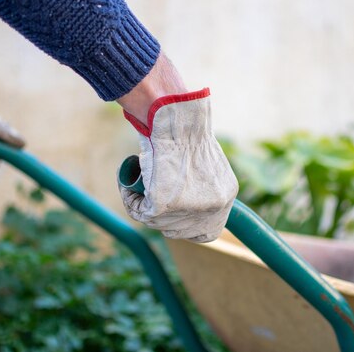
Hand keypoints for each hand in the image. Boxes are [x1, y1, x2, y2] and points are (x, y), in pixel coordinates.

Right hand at [118, 88, 237, 242]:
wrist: (176, 121)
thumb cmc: (187, 134)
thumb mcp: (208, 165)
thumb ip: (206, 185)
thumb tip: (191, 200)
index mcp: (226, 198)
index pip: (208, 231)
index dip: (188, 227)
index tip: (173, 214)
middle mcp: (212, 208)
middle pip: (181, 231)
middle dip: (164, 220)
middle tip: (150, 199)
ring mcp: (188, 210)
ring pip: (158, 223)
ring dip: (144, 207)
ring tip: (137, 187)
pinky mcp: (163, 206)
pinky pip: (140, 211)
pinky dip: (131, 200)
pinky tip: (128, 188)